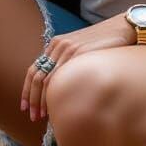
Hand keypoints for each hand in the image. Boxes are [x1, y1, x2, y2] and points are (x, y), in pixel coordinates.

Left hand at [20, 14, 134, 121]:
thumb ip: (66, 63)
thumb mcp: (79, 50)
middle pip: (37, 76)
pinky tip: (60, 104)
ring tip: (43, 116)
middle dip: (32, 99)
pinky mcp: (80, 53)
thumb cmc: (103, 43)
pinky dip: (58, 92)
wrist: (121, 27)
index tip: (24, 107)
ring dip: (43, 100)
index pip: (33, 70)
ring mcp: (68, 49)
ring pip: (48, 79)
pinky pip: (64, 76)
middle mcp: (58, 46)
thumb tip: (58, 88)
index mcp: (55, 45)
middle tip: (32, 117)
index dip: (27, 90)